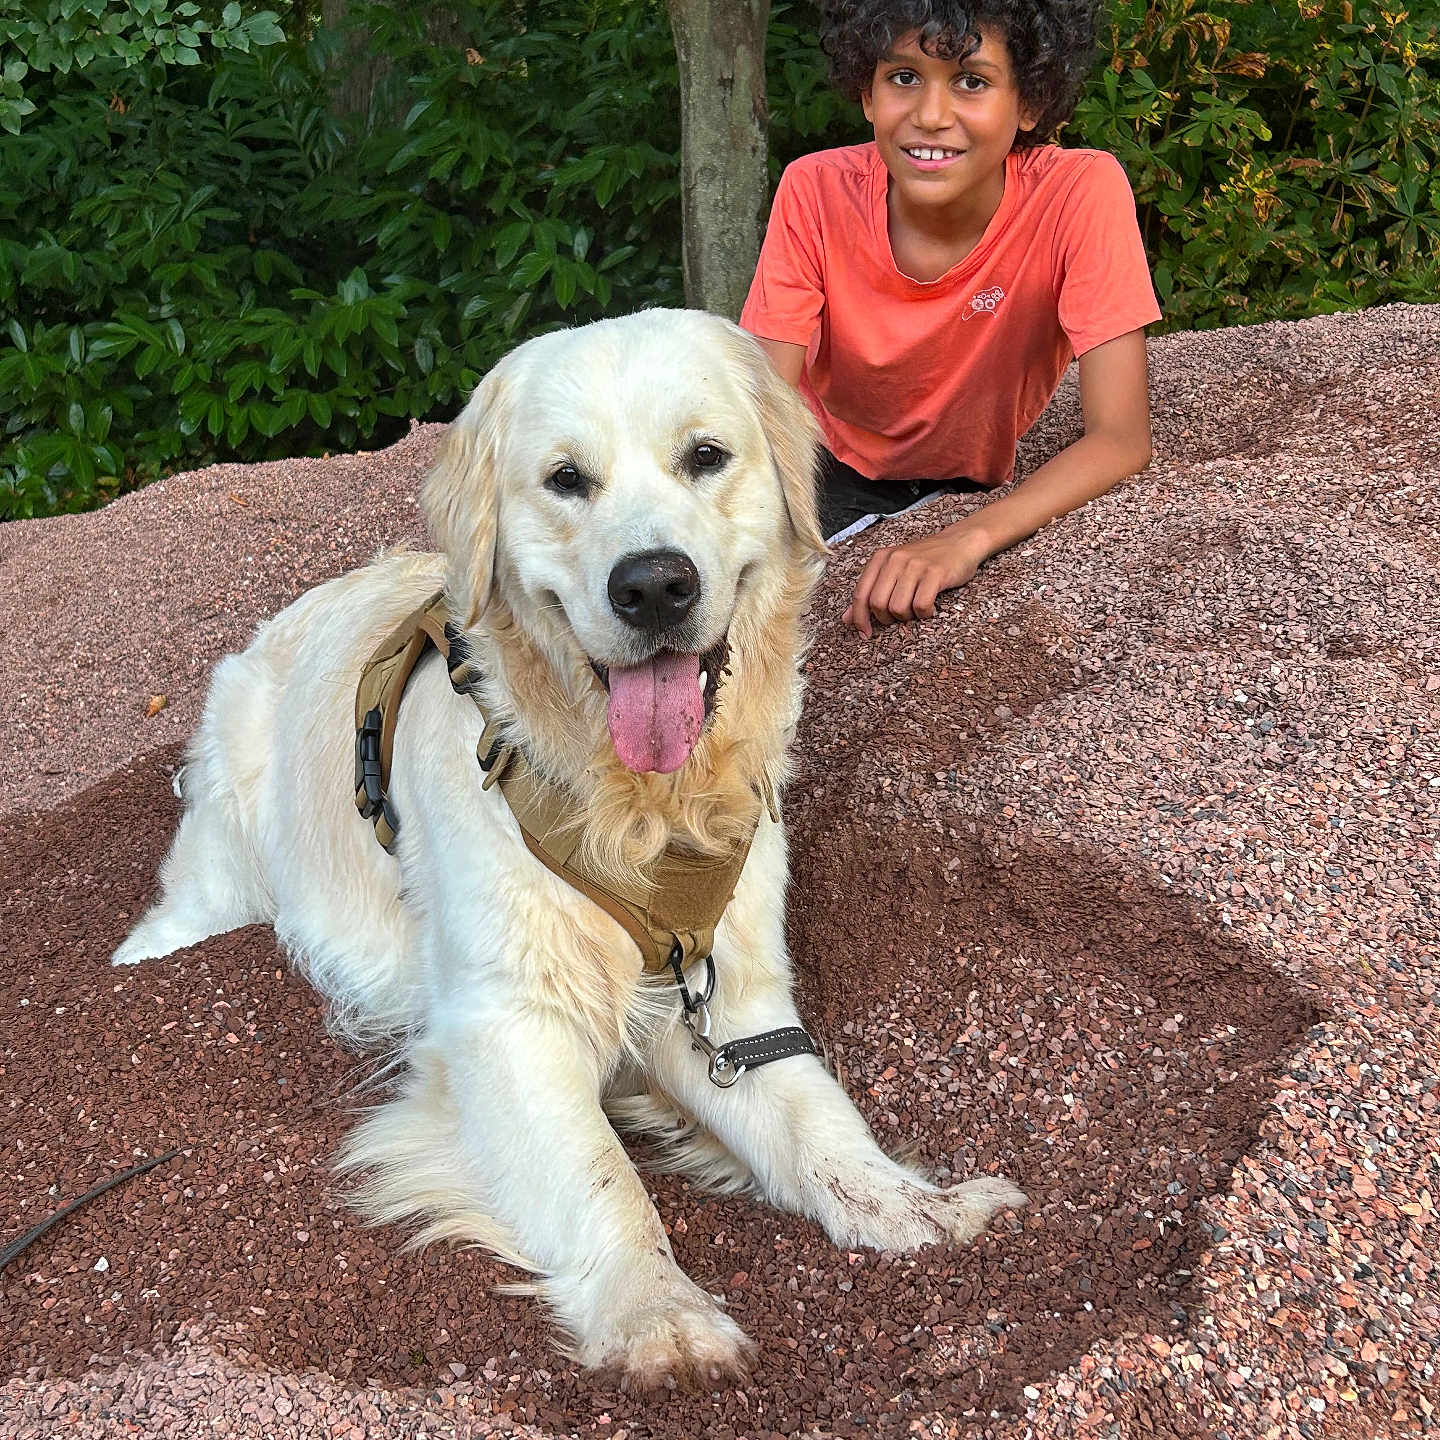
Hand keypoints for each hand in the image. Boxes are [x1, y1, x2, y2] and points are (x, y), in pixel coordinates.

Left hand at [842, 525, 989, 637]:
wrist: (960, 542)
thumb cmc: (925, 561)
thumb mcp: (893, 571)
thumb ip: (870, 591)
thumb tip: (847, 619)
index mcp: (880, 558)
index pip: (860, 594)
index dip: (859, 618)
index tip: (865, 634)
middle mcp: (895, 559)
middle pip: (878, 604)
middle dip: (887, 619)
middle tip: (900, 616)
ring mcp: (915, 565)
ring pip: (898, 608)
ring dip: (907, 617)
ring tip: (916, 609)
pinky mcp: (935, 573)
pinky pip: (921, 606)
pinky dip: (925, 614)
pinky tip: (930, 608)